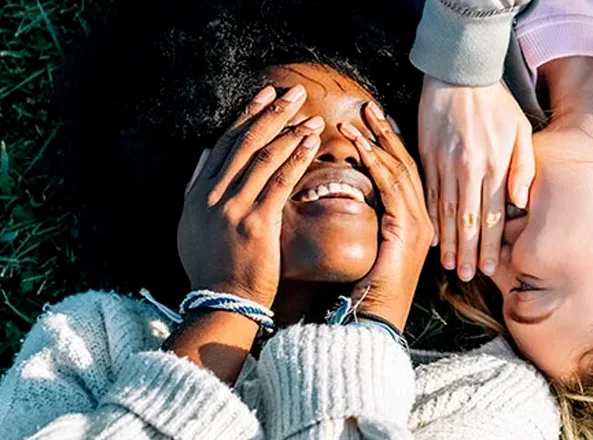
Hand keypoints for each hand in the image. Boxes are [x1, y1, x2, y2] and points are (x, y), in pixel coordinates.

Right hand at [178, 84, 323, 308]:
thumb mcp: (191, 225)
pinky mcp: (257, 222)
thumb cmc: (213, 267)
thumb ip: (197, 186)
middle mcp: (212, 195)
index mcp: (198, 193)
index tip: (266, 95)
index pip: (225, 143)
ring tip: (311, 116)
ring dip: (290, 132)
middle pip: (245, 142)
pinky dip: (296, 157)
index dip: (247, 115)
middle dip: (272, 113)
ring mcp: (233, 208)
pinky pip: (280, 180)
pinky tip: (311, 142)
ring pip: (264, 157)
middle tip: (294, 93)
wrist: (222, 302)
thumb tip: (206, 151)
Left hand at [338, 103, 432, 330]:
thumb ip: (371, 223)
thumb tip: (353, 198)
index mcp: (417, 224)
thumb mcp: (371, 250)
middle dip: (387, 134)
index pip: (406, 175)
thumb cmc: (367, 292)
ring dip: (377, 142)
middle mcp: (425, 221)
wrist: (374, 320)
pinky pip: (391, 187)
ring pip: (400, 171)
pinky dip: (374, 163)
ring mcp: (419, 224)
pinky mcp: (406, 229)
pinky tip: (359, 145)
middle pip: (407, 166)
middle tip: (369, 107)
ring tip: (358, 118)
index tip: (374, 122)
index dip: (391, 146)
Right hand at [418, 75, 533, 281]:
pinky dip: (430, 217)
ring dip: (447, 241)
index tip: (488, 268)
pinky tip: (431, 236)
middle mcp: (468, 169)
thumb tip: (521, 202)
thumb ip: (523, 168)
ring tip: (448, 265)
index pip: (492, 216)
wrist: (459, 73)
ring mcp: (444, 164)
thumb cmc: (496, 103)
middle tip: (465, 276)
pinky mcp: (427, 156)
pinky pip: (427, 193)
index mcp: (493, 166)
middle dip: (467, 252)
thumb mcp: (520, 131)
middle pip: (468, 220)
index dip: (490, 245)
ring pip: (446, 212)